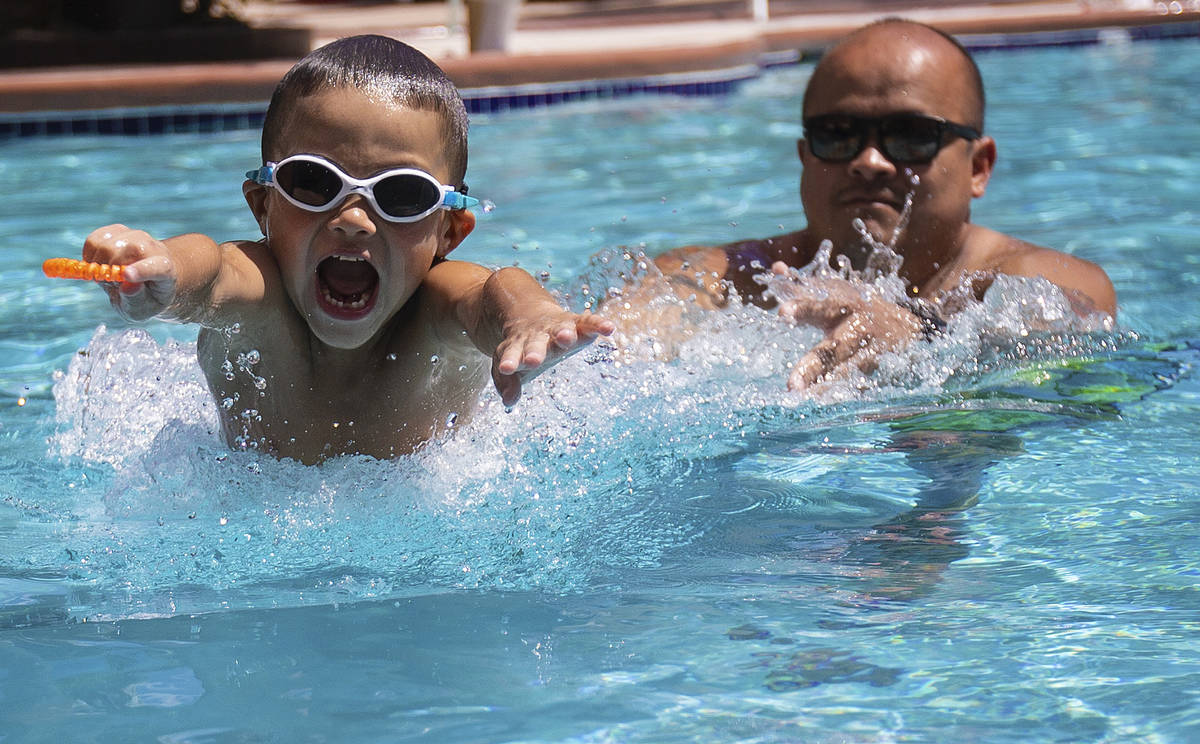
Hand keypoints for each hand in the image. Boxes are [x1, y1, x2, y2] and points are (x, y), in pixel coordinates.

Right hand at [82, 224, 178, 320]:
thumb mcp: (143, 309)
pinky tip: (101, 263)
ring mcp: (135, 236)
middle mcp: (152, 248)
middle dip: (107, 272)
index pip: (156, 267)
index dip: (141, 270)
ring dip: (98, 264)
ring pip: (103, 245)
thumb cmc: (147, 297)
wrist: (150, 279)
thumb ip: (135, 300)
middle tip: (112, 284)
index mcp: (165, 269)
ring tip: (109, 274)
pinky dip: (89, 254)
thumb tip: (127, 287)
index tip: (127, 276)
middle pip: (120, 253)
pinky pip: (93, 240)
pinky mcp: (118, 230)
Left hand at [492, 310, 614, 405]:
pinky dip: (598, 324)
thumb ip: (506, 383)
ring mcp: (557, 328)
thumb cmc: (521, 349)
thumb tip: (508, 401)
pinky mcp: (576, 322)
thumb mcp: (510, 364)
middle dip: (535, 352)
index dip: (510, 361)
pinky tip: (609, 329)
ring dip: (563, 333)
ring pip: (560, 329)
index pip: (512, 354)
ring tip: (566, 338)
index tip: (506, 368)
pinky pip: (588, 322)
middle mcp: (538, 336)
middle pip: (535, 344)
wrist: (530, 316)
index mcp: (518, 346)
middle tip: (533, 360)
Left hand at [770, 262, 921, 391]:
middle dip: (813, 366)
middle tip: (791, 386)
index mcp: (844, 306)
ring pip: (847, 373)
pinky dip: (845, 396)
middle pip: (833, 349)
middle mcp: (857, 330)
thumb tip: (775, 268)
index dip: (802, 308)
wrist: (908, 325)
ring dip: (827, 388)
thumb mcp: (833, 291)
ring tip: (805, 400)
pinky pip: (860, 388)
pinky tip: (825, 406)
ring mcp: (870, 354)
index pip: (820, 306)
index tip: (781, 313)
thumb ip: (801, 285)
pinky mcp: (878, 373)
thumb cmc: (857, 305)